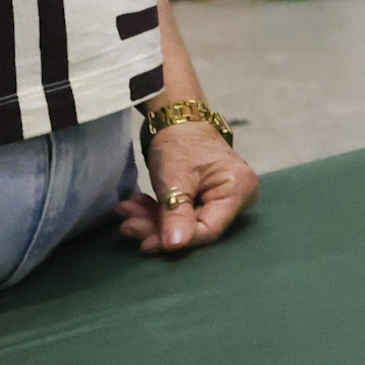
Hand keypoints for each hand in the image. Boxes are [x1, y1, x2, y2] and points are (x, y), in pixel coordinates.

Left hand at [116, 120, 259, 255]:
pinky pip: (182, 214)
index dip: (177, 239)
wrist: (176, 118)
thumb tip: (175, 246)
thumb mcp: (175, 177)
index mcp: (239, 189)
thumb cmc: (180, 141)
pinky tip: (135, 206)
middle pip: (196, 227)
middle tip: (127, 225)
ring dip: (152, 220)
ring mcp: (221, 198)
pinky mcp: (205, 197)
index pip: (209, 229)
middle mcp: (237, 196)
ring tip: (126, 211)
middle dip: (158, 228)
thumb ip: (176, 213)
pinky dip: (157, 212)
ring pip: (185, 223)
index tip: (145, 243)